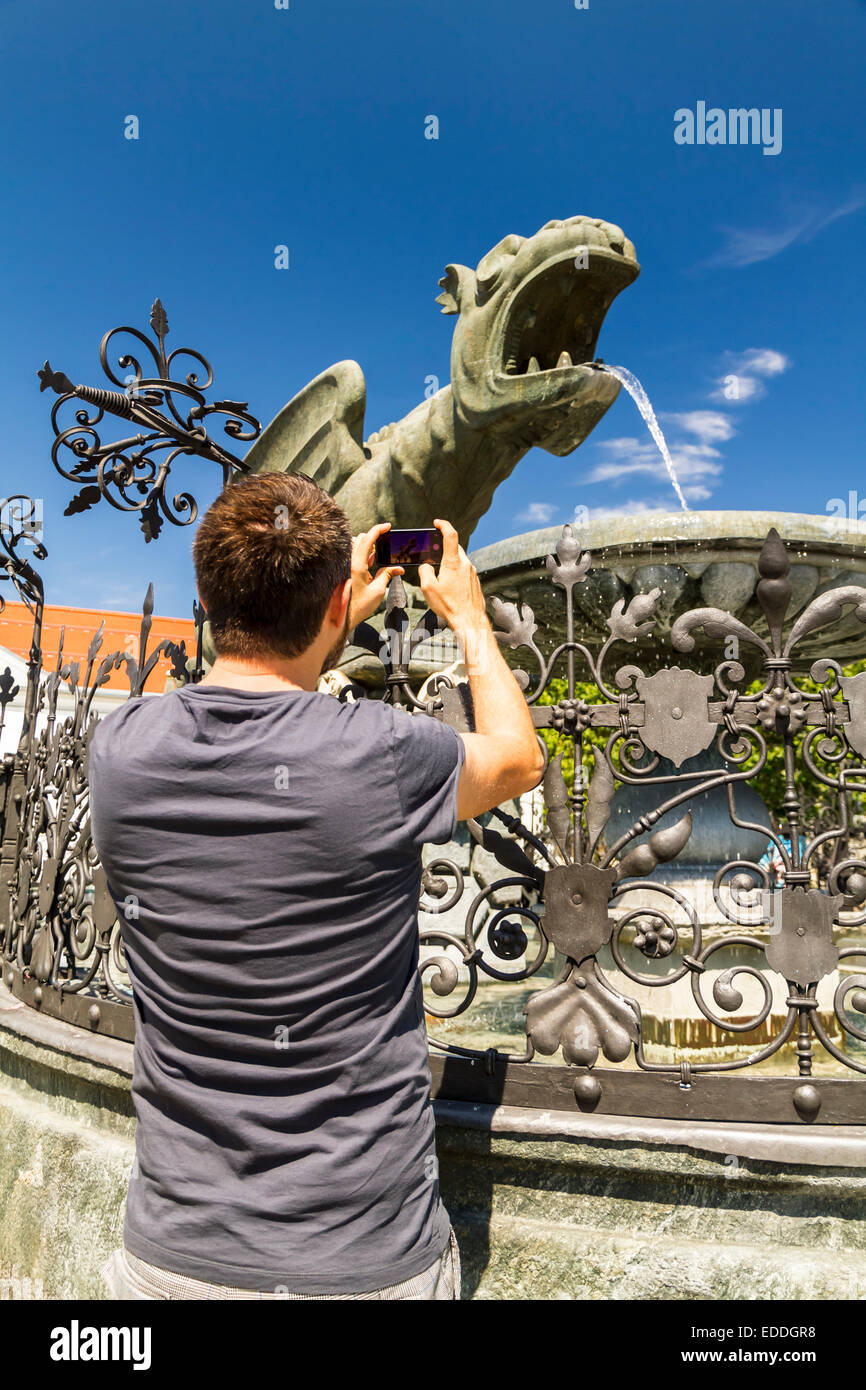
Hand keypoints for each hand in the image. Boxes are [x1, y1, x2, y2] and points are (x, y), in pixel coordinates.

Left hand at [348, 523, 402, 626]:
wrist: (342, 618)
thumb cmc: (358, 607)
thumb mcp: (378, 591)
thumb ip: (387, 575)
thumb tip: (398, 568)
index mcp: (357, 565)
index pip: (367, 539)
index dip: (378, 529)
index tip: (388, 526)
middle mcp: (348, 562)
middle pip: (360, 539)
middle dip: (374, 538)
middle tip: (384, 546)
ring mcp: (345, 565)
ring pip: (356, 546)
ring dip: (368, 547)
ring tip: (376, 559)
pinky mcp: (344, 570)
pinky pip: (353, 555)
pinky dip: (363, 555)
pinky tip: (370, 564)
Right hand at [418, 519, 488, 633]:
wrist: (469, 620)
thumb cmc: (449, 606)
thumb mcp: (428, 588)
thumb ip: (424, 572)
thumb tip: (426, 566)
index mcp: (453, 563)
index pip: (450, 535)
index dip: (443, 525)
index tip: (437, 523)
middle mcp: (466, 564)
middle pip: (455, 548)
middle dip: (444, 549)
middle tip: (434, 555)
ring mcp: (472, 573)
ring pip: (460, 561)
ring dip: (450, 563)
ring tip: (441, 577)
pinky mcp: (475, 582)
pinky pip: (465, 572)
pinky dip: (457, 574)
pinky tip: (451, 587)